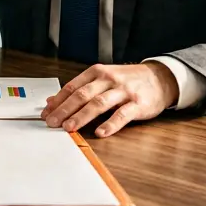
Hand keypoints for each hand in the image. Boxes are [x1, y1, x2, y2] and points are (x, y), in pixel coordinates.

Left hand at [41, 62, 178, 137]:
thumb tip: (51, 100)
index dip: (58, 101)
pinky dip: (110, 124)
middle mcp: (109, 80)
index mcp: (97, 73)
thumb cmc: (127, 81)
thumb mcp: (103, 79)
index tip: (45, 113)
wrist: (159, 78)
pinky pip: (122, 114)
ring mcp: (123, 91)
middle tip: (52, 122)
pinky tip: (100, 132)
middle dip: (65, 109)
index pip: (73, 87)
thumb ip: (79, 89)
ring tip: (69, 127)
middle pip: (82, 95)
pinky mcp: (138, 104)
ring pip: (99, 103)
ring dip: (82, 116)